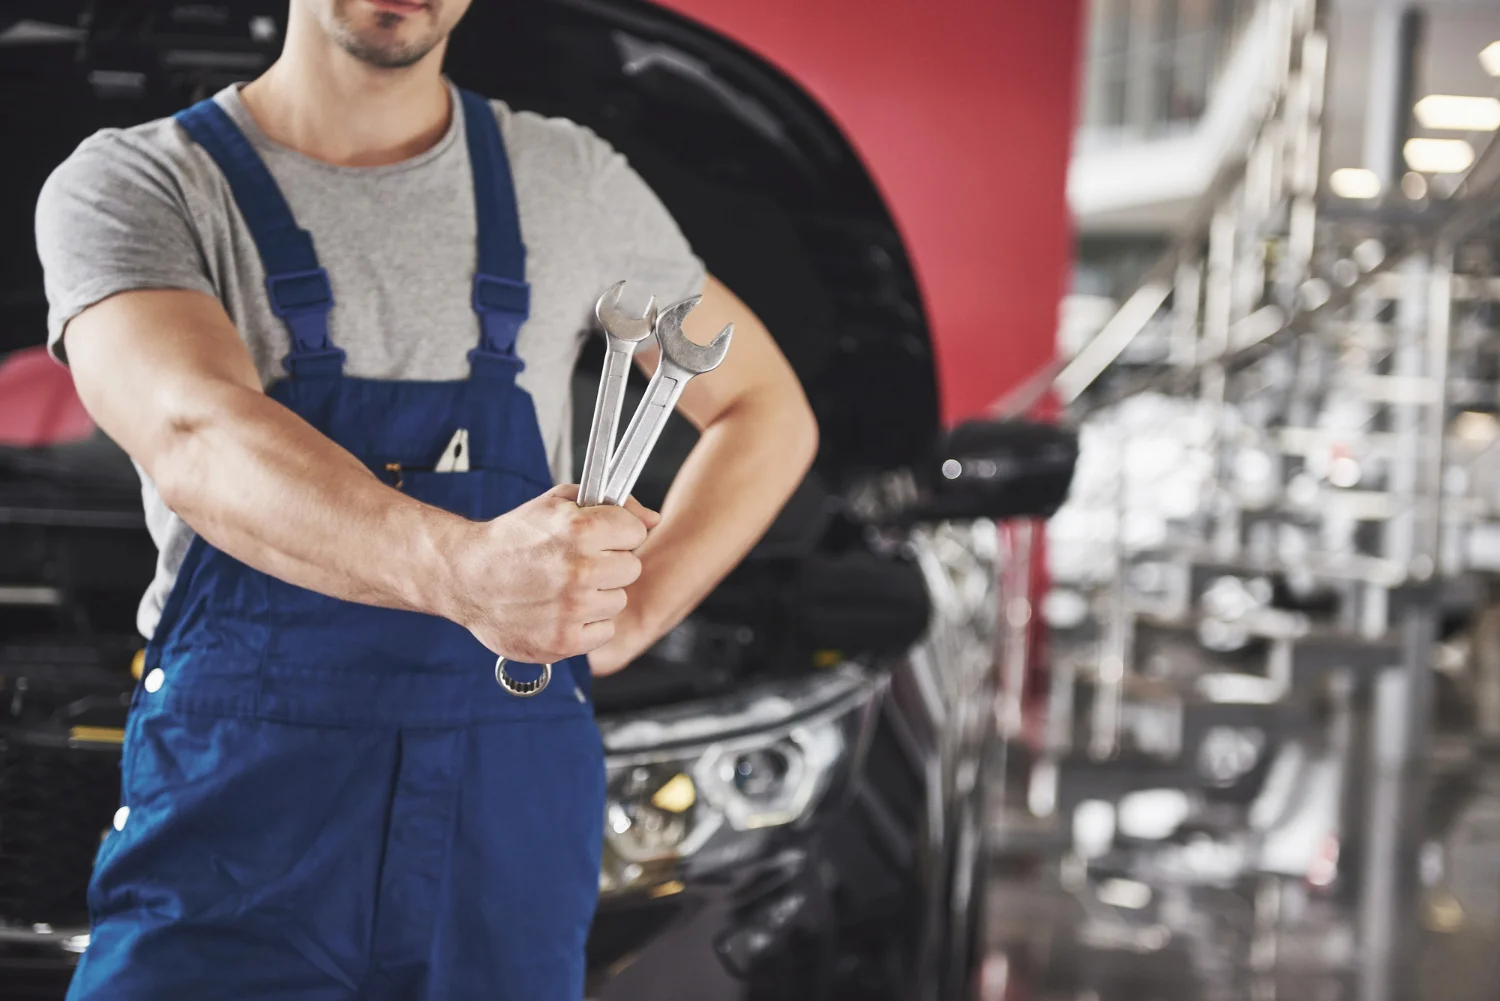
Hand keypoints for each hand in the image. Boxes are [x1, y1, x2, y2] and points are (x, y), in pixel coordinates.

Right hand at [439, 484, 659, 663]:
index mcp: (578, 530)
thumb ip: (612, 505)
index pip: (636, 533)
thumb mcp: (557, 504)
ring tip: (564, 588)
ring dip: (598, 595)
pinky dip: (588, 624)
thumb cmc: (512, 539)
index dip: (618, 534)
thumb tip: (652, 520)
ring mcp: (572, 608)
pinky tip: (561, 610)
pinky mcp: (564, 640)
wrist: (466, 577)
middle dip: (610, 564)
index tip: (601, 538)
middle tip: (580, 564)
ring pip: (618, 600)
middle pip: (631, 568)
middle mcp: (578, 570)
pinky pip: (604, 631)